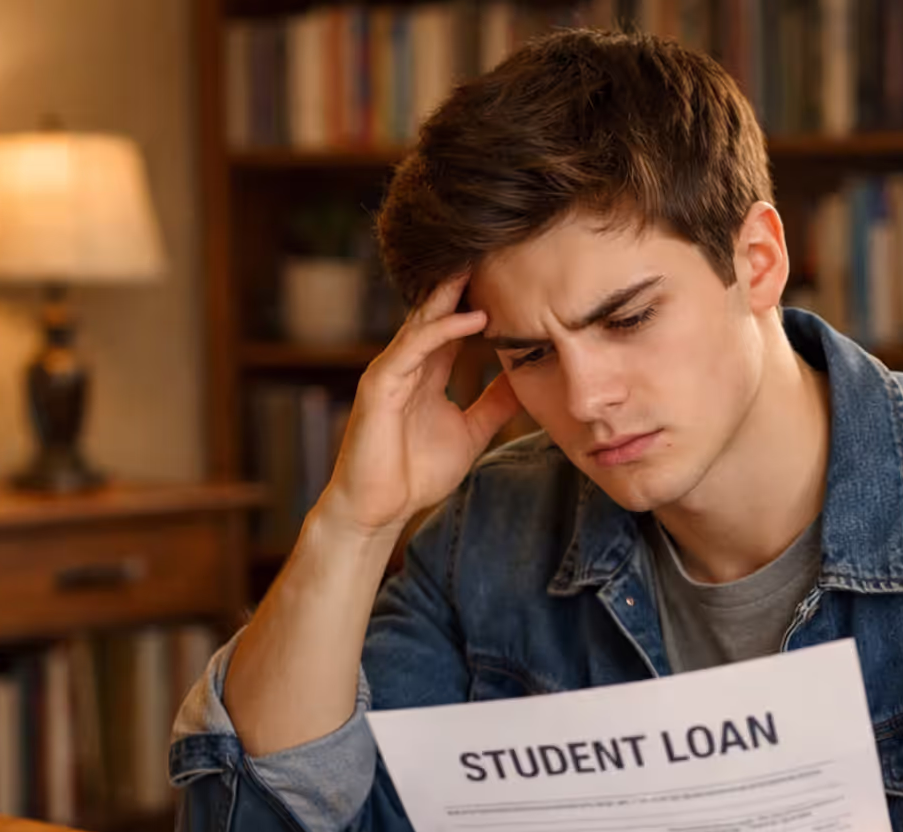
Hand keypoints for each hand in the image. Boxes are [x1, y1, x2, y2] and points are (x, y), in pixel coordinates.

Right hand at [317, 272, 523, 537]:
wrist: (379, 510)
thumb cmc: (415, 475)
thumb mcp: (470, 434)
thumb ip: (493, 405)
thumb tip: (523, 381)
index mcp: (427, 374)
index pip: (455, 326)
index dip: (481, 302)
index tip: (515, 278)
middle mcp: (408, 365)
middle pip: (438, 313)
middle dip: (464, 283)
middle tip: (499, 250)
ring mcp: (391, 371)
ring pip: (424, 321)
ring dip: (454, 294)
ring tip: (485, 265)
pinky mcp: (380, 384)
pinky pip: (413, 347)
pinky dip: (443, 330)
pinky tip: (473, 318)